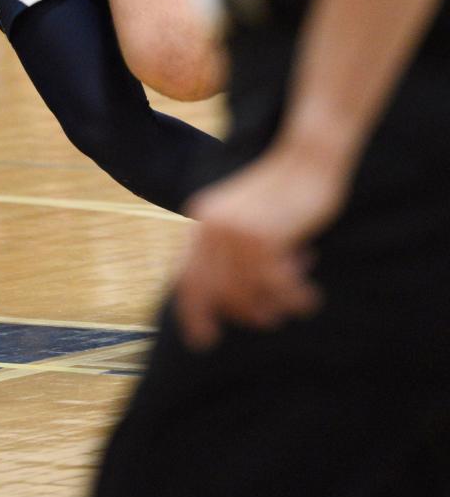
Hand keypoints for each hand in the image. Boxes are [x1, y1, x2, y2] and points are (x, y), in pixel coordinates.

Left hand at [174, 145, 347, 350]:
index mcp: (203, 220)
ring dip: (276, 304)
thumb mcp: (247, 216)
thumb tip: (231, 300)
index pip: (187, 279)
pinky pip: (277, 286)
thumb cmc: (285, 188)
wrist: (308, 156)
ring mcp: (237, 231)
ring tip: (298, 300)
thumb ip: (232, 248)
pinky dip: (295, 296)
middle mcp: (212, 227)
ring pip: (248, 293)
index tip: (204, 341)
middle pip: (219, 294)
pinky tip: (309, 293)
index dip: (193, 313)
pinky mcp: (266, 235)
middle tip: (272, 317)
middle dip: (247, 313)